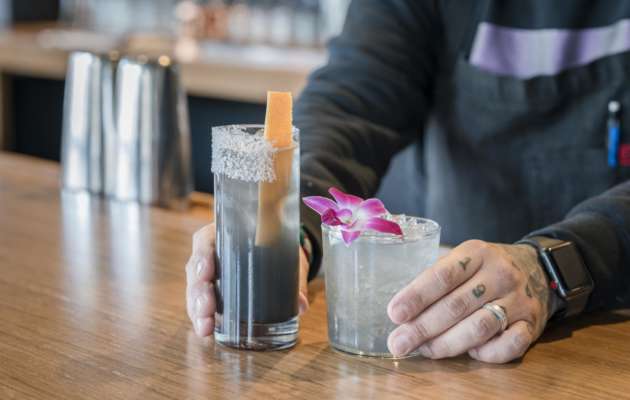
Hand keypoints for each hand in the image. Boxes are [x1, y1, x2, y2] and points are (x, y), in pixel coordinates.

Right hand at [185, 223, 310, 336]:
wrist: (280, 254)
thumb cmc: (279, 248)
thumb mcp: (289, 256)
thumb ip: (296, 278)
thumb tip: (301, 304)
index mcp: (225, 234)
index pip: (205, 241)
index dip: (202, 256)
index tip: (207, 272)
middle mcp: (212, 253)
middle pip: (195, 269)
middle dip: (198, 291)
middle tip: (206, 309)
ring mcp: (209, 274)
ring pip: (194, 290)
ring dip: (197, 309)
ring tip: (205, 327)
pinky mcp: (211, 292)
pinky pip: (200, 304)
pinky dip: (201, 318)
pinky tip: (205, 330)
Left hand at [387, 240, 560, 362]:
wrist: (537, 268)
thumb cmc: (485, 268)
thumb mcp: (463, 259)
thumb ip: (436, 280)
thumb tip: (401, 314)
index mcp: (477, 253)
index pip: (443, 275)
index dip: (417, 296)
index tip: (395, 314)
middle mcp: (500, 274)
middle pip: (457, 305)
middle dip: (423, 327)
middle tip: (399, 343)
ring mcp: (519, 299)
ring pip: (481, 327)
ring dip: (448, 343)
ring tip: (424, 350)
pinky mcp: (533, 323)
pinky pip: (510, 345)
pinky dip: (488, 353)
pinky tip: (470, 353)